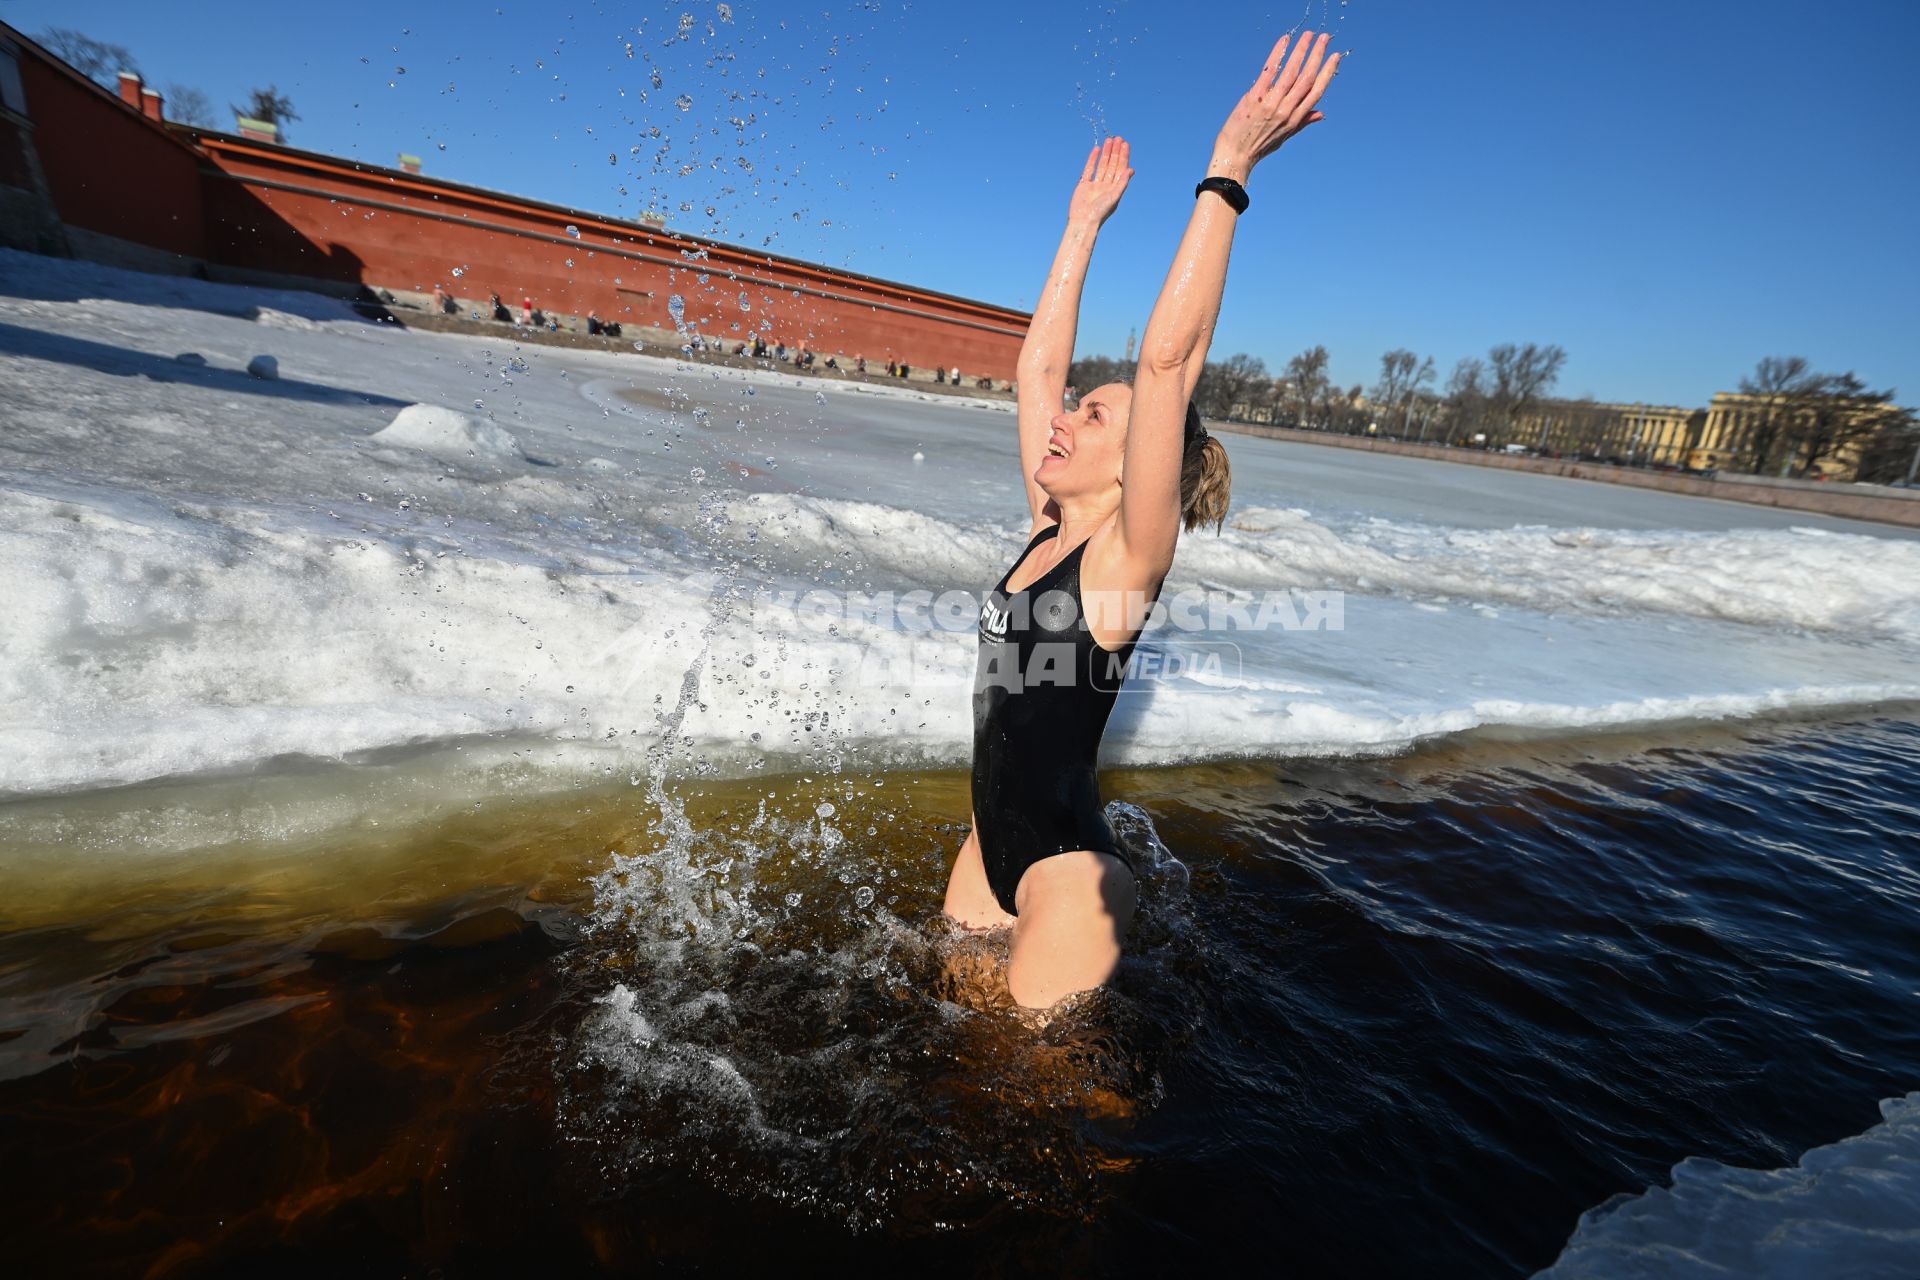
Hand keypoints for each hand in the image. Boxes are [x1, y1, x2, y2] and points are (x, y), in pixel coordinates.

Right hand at [1067, 136, 1133, 228]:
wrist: (1083, 221)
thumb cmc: (1100, 212)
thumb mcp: (1114, 197)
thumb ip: (1122, 183)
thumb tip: (1131, 169)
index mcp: (1115, 188)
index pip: (1121, 168)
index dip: (1124, 156)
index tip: (1125, 144)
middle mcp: (1106, 185)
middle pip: (1112, 164)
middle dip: (1115, 151)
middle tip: (1118, 138)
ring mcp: (1095, 184)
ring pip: (1102, 165)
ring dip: (1106, 153)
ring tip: (1108, 140)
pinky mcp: (1084, 185)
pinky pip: (1089, 169)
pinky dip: (1093, 159)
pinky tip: (1096, 149)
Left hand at [1212, 30, 1340, 179]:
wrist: (1234, 157)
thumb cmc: (1258, 147)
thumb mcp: (1284, 137)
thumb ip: (1303, 122)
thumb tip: (1322, 114)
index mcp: (1295, 120)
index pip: (1316, 92)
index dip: (1327, 72)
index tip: (1334, 56)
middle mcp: (1286, 111)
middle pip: (1307, 78)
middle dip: (1317, 55)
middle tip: (1325, 37)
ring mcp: (1271, 104)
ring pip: (1291, 72)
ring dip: (1301, 50)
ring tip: (1308, 35)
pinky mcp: (1255, 98)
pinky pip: (1270, 72)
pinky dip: (1278, 54)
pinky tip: (1284, 41)